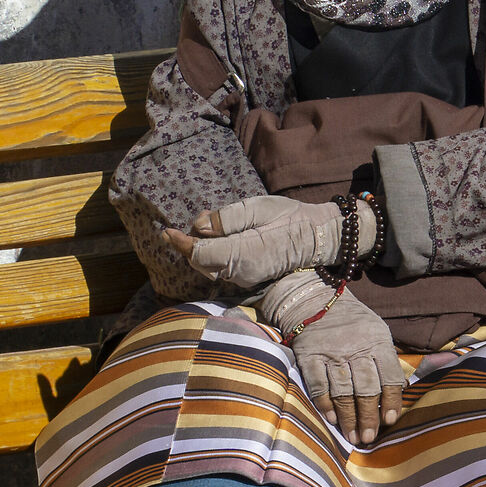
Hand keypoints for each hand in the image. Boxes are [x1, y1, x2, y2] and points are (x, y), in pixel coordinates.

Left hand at [166, 195, 353, 287]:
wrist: (319, 236)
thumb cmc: (290, 217)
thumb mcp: (257, 208)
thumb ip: (226, 219)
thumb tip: (199, 227)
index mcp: (241, 254)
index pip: (198, 252)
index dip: (180, 242)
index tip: (166, 231)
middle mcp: (240, 272)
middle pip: (200, 263)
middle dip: (190, 244)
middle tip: (196, 221)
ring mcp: (246, 278)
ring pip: (210, 267)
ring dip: (203, 249)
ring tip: (209, 226)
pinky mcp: (250, 278)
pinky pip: (223, 268)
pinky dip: (215, 255)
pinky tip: (220, 239)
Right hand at [260, 272, 404, 444]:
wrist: (314, 300)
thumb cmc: (353, 323)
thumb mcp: (377, 331)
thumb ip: (387, 359)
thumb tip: (400, 392)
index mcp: (377, 341)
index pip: (389, 375)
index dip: (391, 400)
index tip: (389, 420)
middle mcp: (355, 347)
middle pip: (366, 388)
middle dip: (369, 416)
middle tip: (369, 438)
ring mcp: (331, 352)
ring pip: (343, 390)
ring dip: (348, 416)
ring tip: (353, 436)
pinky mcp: (308, 355)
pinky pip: (318, 384)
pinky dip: (324, 402)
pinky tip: (331, 418)